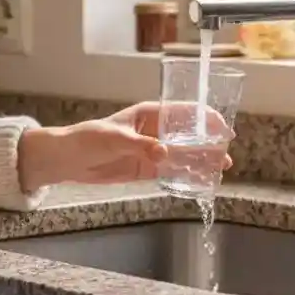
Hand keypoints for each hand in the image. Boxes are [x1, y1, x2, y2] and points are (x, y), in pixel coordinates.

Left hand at [18, 101, 233, 189]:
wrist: (67, 159)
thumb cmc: (89, 139)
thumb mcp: (114, 139)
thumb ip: (141, 146)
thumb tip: (165, 153)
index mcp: (150, 114)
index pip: (185, 112)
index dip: (206, 119)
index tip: (223, 131)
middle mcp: (156, 131)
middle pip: (189, 135)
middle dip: (209, 144)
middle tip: (226, 157)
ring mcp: (152, 151)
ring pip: (184, 154)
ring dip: (202, 161)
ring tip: (220, 171)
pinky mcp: (146, 168)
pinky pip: (172, 171)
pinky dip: (186, 175)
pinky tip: (201, 181)